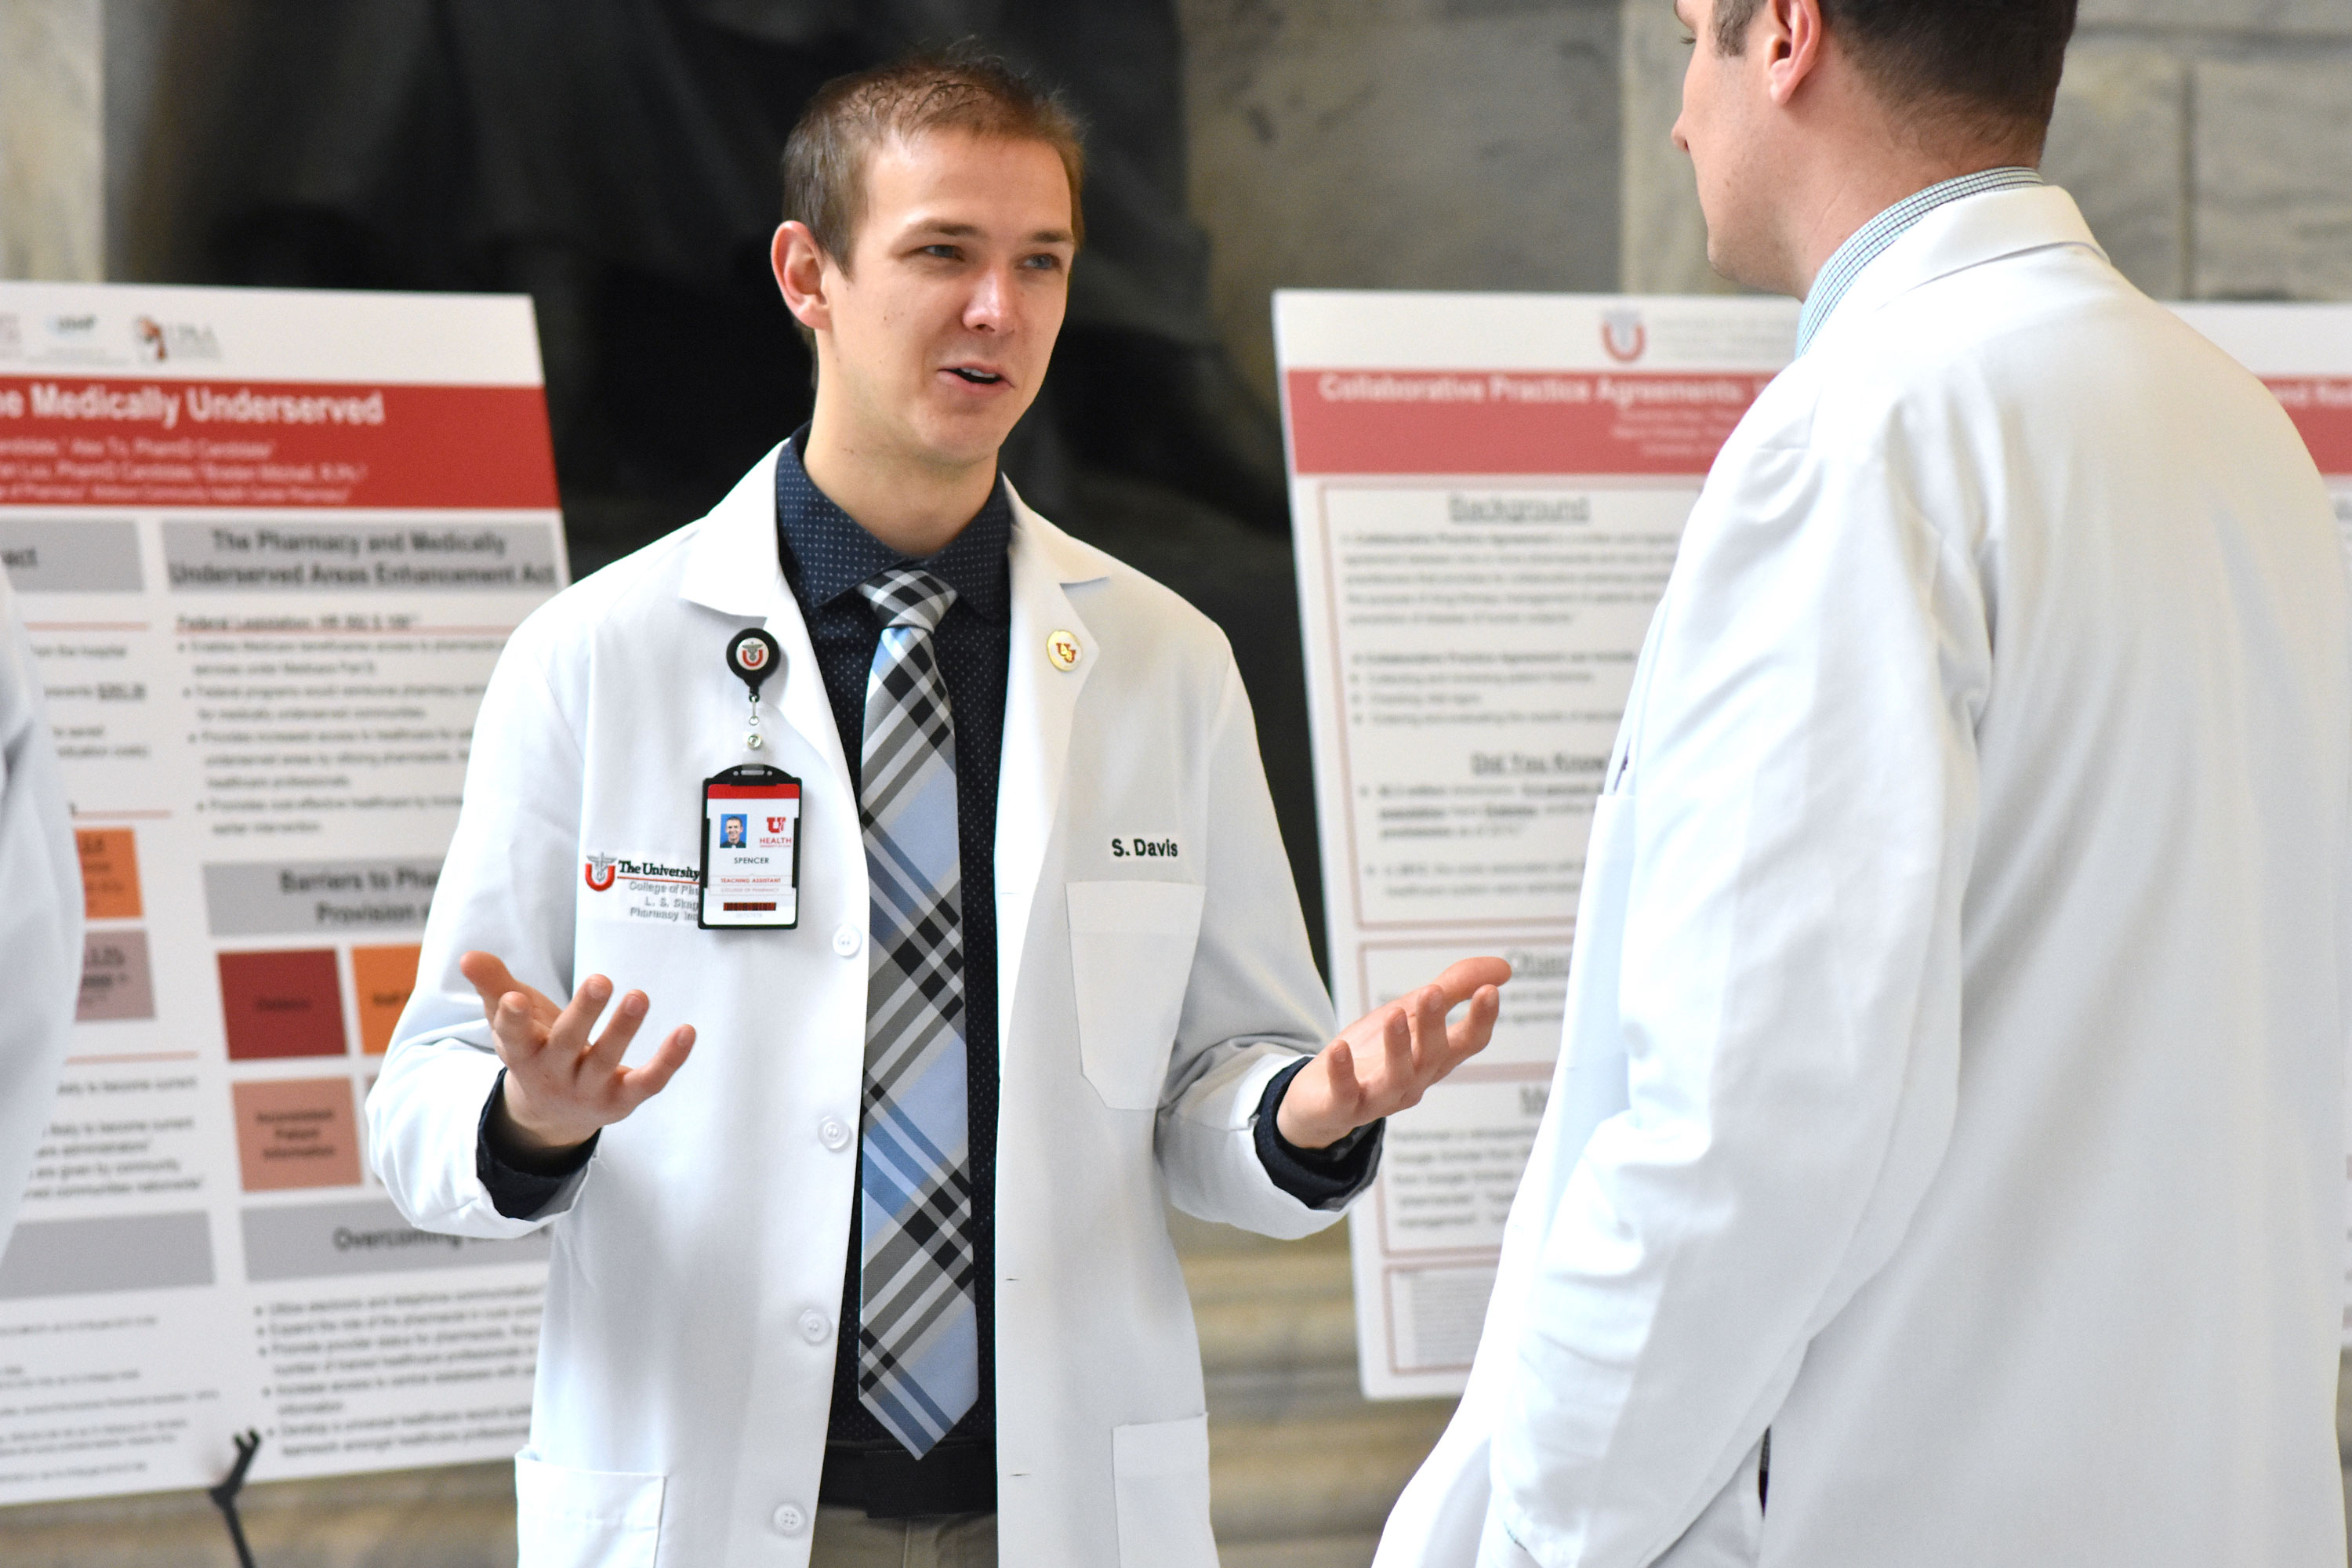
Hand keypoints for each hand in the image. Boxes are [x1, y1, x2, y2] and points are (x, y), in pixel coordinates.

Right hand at [459, 951, 695, 1156]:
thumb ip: (495, 986)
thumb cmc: (535, 1049)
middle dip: (583, 1014)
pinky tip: (687, 1031)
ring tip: (639, 996)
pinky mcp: (622, 1099)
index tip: (515, 998)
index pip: (513, 1036)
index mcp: (522, 1052)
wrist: (553, 1115)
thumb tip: (468, 955)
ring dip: (623, 1030)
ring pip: (606, 1060)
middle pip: (567, 1044)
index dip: (513, 1019)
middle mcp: (554, 1074)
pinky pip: (648, 1081)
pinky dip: (669, 1059)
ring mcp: (589, 1090)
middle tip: (600, 979)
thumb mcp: (512, 1021)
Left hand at [1275, 955, 1510, 1149]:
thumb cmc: (1375, 1052)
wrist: (1323, 1097)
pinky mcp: (1343, 1105)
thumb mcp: (1411, 1011)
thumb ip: (1454, 988)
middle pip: (1432, 1056)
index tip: (1490, 990)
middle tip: (1432, 992)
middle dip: (1433, 1025)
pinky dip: (1343, 1072)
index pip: (1468, 1043)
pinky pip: (1345, 1093)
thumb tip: (1503, 969)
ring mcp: (1380, 1097)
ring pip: (1397, 1077)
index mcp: (1434, 1058)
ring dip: (1398, 1048)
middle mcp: (1414, 1081)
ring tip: (1394, 1014)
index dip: (1481, 1020)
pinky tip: (1339, 1047)